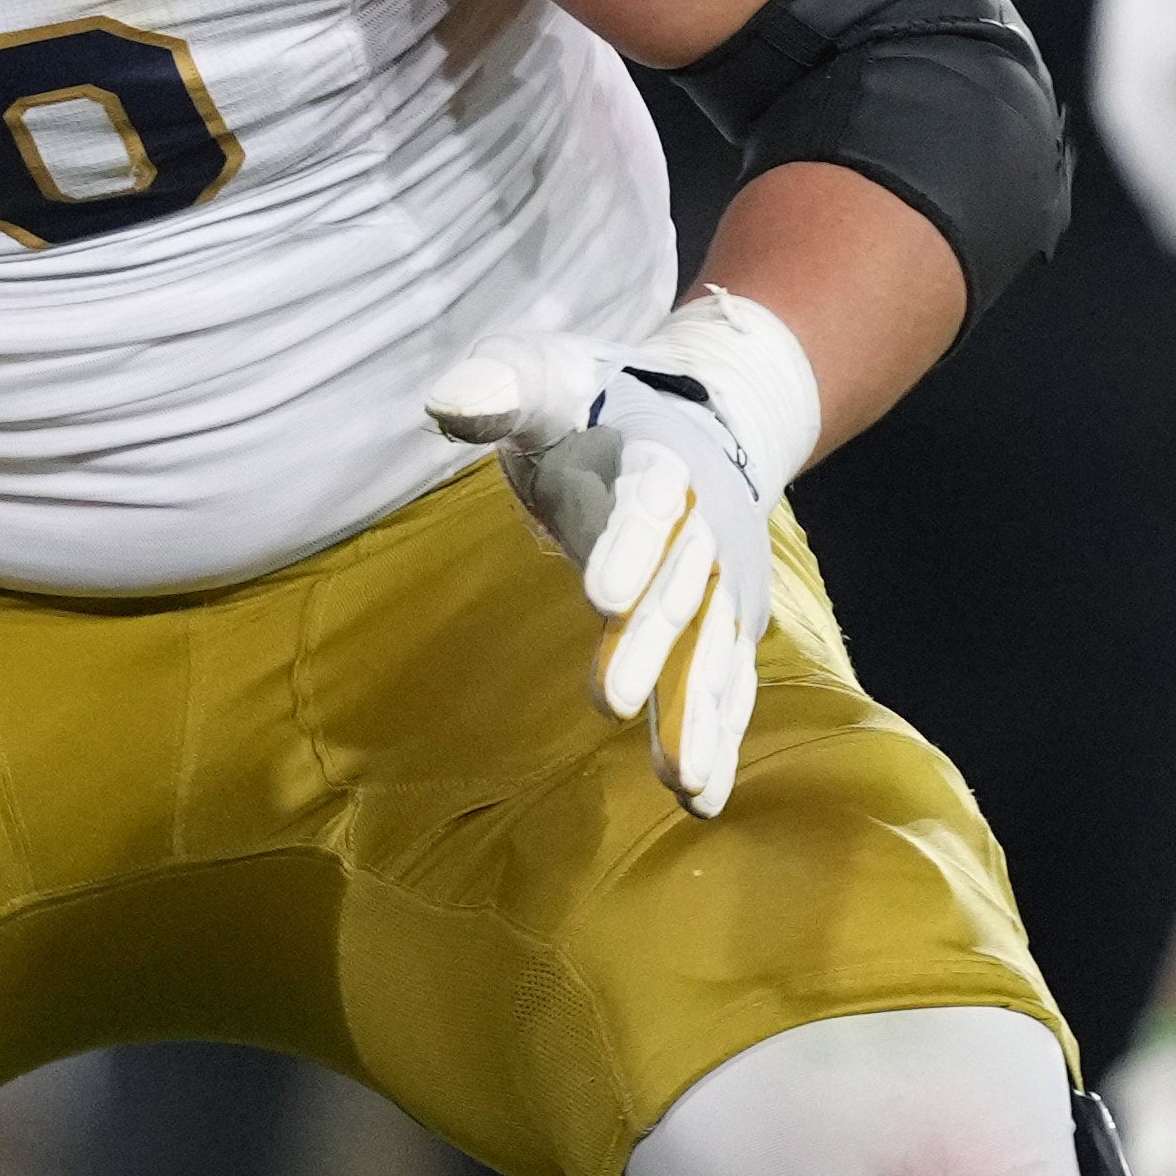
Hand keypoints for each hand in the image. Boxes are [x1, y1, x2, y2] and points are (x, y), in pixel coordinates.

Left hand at [423, 288, 819, 818]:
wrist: (703, 414)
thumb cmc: (596, 403)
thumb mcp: (546, 375)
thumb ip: (501, 388)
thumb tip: (447, 402)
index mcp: (663, 456)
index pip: (650, 502)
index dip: (630, 546)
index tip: (599, 596)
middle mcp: (707, 525)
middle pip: (681, 589)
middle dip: (649, 646)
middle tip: (609, 701)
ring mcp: (725, 582)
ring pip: (713, 651)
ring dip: (697, 716)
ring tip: (679, 782)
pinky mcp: (728, 624)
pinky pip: (727, 685)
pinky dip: (719, 739)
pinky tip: (701, 799)